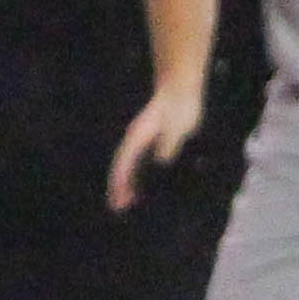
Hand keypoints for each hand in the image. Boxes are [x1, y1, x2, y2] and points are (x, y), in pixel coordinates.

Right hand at [106, 88, 202, 210]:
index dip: (119, 183)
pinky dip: (146, 177)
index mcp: (137, 137)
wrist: (182, 91)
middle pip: (126, 168)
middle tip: (118, 208)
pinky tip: (151, 188)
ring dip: (132, 184)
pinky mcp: (157, 143)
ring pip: (135, 167)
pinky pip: (147, 164)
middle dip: (121, 188)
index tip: (117, 199)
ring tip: (131, 203)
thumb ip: (168, 143)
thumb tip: (162, 161)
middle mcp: (138, 141)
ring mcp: (146, 142)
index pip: (123, 164)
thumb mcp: (176, 126)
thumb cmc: (179, 107)